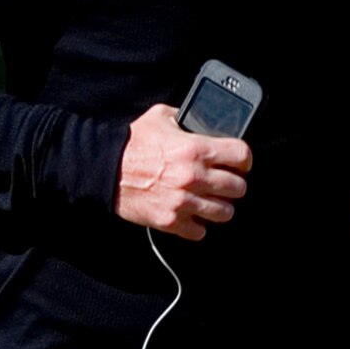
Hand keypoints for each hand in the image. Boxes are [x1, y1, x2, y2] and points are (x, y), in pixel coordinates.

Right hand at [116, 101, 251, 239]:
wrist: (105, 169)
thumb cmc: (132, 144)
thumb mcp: (161, 117)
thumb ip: (187, 119)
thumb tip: (204, 122)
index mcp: (195, 149)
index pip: (242, 156)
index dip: (244, 160)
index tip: (240, 163)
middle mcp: (194, 177)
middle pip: (239, 188)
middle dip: (234, 184)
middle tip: (225, 183)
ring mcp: (184, 202)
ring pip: (225, 213)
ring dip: (220, 207)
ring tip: (211, 201)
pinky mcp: (172, 221)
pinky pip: (200, 232)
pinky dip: (198, 225)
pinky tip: (192, 214)